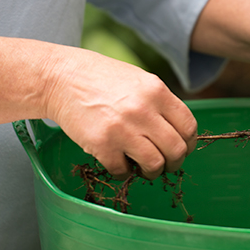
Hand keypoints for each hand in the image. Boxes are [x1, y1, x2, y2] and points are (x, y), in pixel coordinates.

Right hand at [43, 48, 197, 179]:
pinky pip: (122, 170)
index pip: (189, 126)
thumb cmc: (102, 78)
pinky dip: (123, 172)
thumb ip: (161, 103)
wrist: (60, 77)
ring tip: (144, 167)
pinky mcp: (101, 144)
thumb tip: (179, 132)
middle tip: (166, 164)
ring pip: (155, 164)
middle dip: (175, 162)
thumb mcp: (140, 80)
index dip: (189, 143)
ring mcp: (122, 128)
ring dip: (152, 171)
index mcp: (157, 91)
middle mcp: (144, 110)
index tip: (182, 148)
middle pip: (176, 149)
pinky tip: (119, 163)